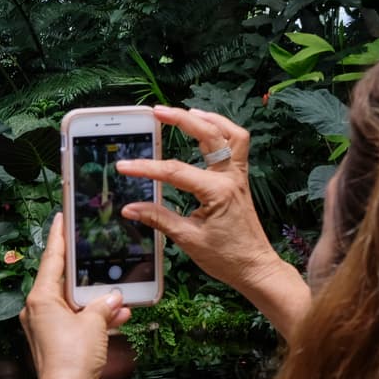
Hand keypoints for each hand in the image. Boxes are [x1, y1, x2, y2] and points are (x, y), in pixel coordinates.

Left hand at [20, 214, 129, 378]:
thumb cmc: (73, 359)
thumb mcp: (94, 325)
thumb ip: (104, 305)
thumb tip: (114, 298)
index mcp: (40, 298)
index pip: (51, 258)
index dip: (58, 236)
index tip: (61, 217)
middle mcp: (37, 308)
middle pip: (62, 280)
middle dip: (84, 271)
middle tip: (95, 251)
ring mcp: (43, 325)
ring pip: (72, 302)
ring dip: (94, 299)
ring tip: (118, 293)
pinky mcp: (53, 339)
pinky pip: (74, 319)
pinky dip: (92, 317)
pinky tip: (116, 317)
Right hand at [116, 104, 284, 294]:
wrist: (255, 267)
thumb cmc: (226, 257)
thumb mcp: (187, 239)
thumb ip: (158, 218)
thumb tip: (129, 208)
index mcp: (217, 192)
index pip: (175, 172)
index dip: (146, 168)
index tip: (124, 166)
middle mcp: (231, 178)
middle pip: (210, 135)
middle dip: (182, 120)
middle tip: (157, 111)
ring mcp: (238, 177)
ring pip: (231, 134)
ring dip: (209, 119)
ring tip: (184, 111)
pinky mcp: (239, 180)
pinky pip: (236, 145)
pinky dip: (222, 131)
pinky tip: (205, 128)